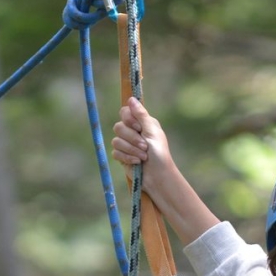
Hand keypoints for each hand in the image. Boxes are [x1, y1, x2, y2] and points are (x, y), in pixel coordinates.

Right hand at [109, 97, 219, 245]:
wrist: (158, 176)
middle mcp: (132, 131)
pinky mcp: (121, 156)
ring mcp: (126, 144)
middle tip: (145, 146)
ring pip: (116, 140)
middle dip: (132, 138)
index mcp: (141, 123)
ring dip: (131, 150)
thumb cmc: (159, 154)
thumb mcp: (152, 131)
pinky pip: (115, 152)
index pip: (125, 112)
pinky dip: (127, 158)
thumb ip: (141, 115)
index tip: (139, 127)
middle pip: (118, 126)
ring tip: (143, 156)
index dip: (129, 119)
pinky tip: (137, 163)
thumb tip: (131, 98)